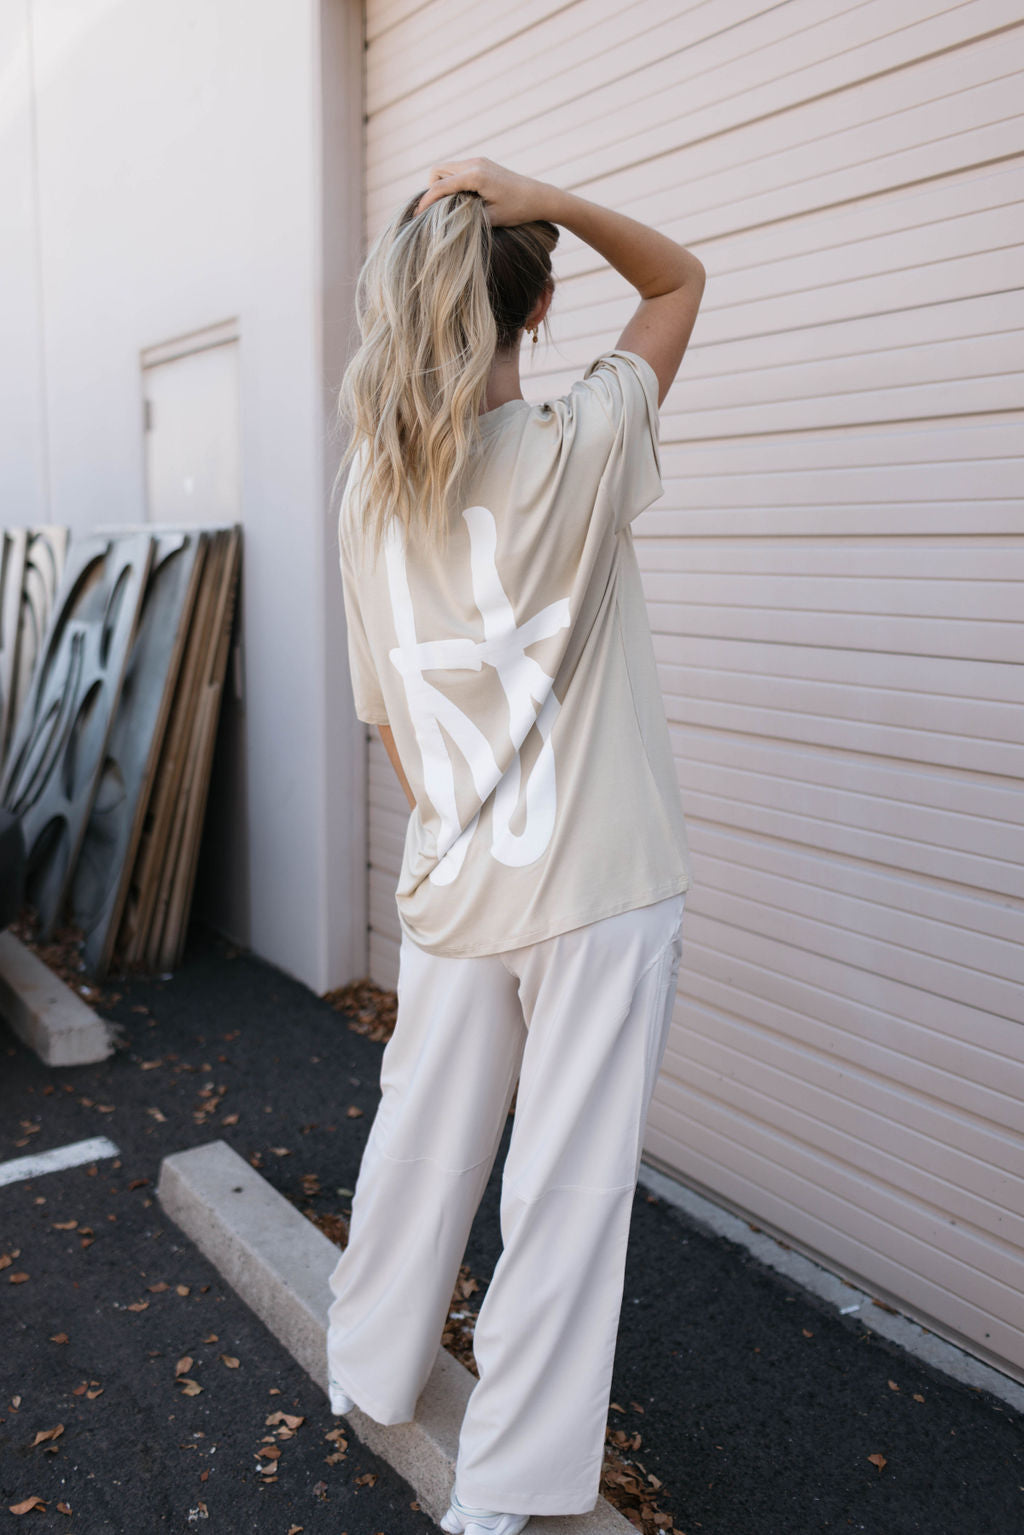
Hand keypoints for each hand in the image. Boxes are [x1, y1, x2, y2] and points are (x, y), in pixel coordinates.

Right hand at [414, 157, 553, 226]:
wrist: (539, 197)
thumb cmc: (517, 211)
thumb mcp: (490, 219)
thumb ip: (466, 216)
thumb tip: (445, 219)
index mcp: (475, 176)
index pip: (440, 186)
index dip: (425, 201)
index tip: (417, 216)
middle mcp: (474, 164)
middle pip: (438, 171)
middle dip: (432, 190)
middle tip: (435, 211)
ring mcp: (478, 161)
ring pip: (446, 168)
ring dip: (442, 185)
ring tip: (447, 206)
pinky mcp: (482, 164)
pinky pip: (458, 170)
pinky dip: (452, 182)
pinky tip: (459, 199)